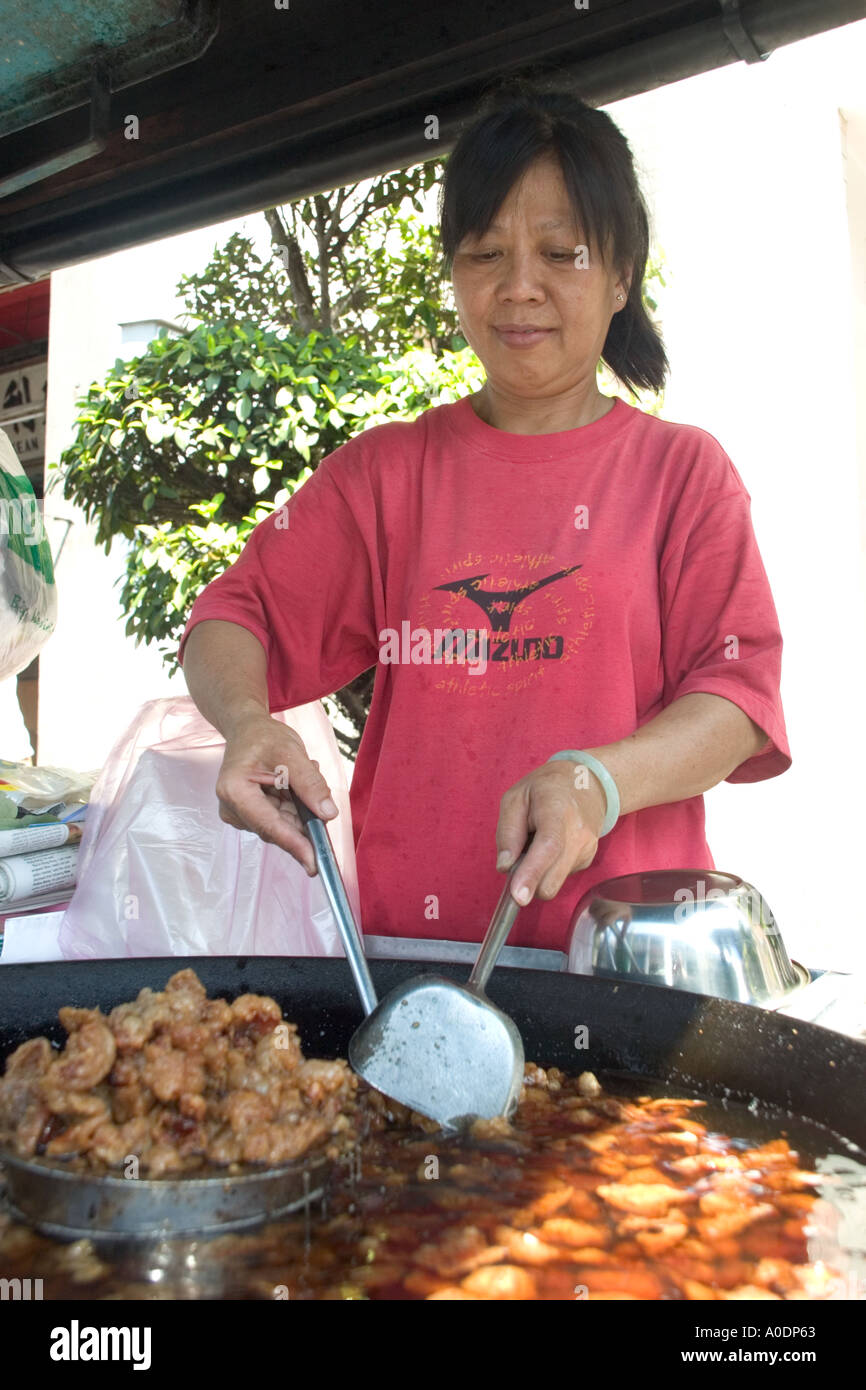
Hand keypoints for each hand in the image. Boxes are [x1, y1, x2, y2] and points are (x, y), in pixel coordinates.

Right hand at [215, 713, 336, 874]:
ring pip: (281, 827)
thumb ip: (310, 783)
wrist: (248, 731)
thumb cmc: (264, 737)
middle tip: (325, 805)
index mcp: (235, 791)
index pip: (269, 825)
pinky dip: (294, 808)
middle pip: (276, 830)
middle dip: (304, 823)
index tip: (316, 862)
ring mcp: (239, 814)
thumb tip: (328, 814)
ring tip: (303, 777)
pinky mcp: (250, 816)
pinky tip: (295, 787)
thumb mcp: (291, 753)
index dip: (295, 845)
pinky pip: (280, 821)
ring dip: (300, 810)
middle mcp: (232, 808)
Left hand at [495, 759, 606, 905]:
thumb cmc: (547, 789)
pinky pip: (559, 877)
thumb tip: (504, 867)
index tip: (518, 896)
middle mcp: (578, 834)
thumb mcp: (516, 798)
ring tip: (537, 842)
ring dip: (538, 873)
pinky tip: (551, 846)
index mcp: (558, 811)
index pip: (548, 847)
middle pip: (552, 879)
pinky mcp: (586, 861)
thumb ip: (507, 831)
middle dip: (528, 880)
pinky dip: (548, 869)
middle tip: (519, 854)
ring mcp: (586, 850)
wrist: (589, 784)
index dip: (532, 873)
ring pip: (553, 883)